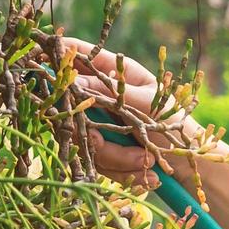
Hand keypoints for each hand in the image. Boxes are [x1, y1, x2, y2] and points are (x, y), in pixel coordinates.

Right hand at [64, 36, 191, 190]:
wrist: (189, 165)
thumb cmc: (176, 124)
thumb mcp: (149, 104)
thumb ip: (115, 93)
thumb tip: (77, 83)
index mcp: (115, 73)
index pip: (78, 54)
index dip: (57, 56)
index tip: (39, 60)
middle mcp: (101, 97)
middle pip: (72, 107)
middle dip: (96, 133)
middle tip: (114, 146)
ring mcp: (99, 124)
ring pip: (85, 141)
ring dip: (118, 158)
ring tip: (146, 161)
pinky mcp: (103, 151)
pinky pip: (98, 163)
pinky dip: (124, 171)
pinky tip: (148, 174)